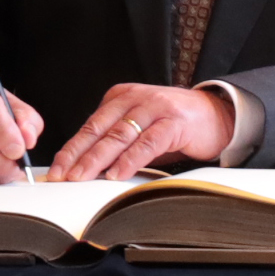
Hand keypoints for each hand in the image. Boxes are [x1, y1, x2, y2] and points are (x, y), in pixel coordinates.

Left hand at [49, 84, 234, 181]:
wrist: (218, 115)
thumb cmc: (174, 126)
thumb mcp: (139, 130)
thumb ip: (116, 143)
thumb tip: (85, 170)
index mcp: (120, 98)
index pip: (89, 126)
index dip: (70, 150)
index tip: (55, 171)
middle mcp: (135, 99)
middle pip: (99, 130)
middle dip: (77, 156)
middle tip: (62, 176)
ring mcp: (155, 108)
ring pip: (119, 136)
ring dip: (98, 159)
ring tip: (82, 177)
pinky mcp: (174, 122)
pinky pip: (147, 143)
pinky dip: (130, 159)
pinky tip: (117, 174)